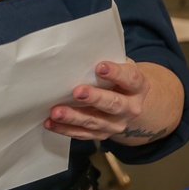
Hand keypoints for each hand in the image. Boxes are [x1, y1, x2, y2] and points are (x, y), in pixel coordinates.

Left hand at [45, 60, 163, 143]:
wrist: (126, 103)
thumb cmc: (115, 78)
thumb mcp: (118, 66)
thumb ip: (105, 61)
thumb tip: (77, 55)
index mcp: (138, 87)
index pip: (130, 79)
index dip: (116, 73)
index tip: (100, 67)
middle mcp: (131, 108)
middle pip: (114, 104)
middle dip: (94, 98)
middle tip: (77, 92)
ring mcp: (116, 124)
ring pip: (94, 122)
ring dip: (73, 117)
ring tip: (56, 112)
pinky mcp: (102, 134)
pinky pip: (82, 134)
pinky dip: (65, 129)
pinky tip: (50, 123)